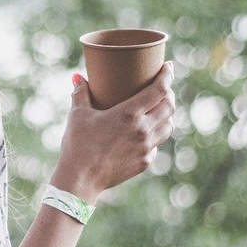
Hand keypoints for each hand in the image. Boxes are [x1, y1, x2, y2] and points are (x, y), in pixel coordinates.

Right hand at [51, 62, 176, 201]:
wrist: (80, 179)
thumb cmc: (77, 145)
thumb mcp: (77, 115)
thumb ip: (80, 93)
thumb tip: (78, 77)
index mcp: (129, 114)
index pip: (159, 90)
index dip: (167, 76)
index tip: (168, 67)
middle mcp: (143, 130)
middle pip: (169, 106)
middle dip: (169, 93)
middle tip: (162, 86)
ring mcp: (146, 148)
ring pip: (168, 126)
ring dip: (167, 114)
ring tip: (159, 107)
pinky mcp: (144, 162)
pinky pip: (156, 144)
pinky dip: (155, 134)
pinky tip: (146, 132)